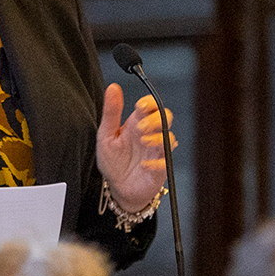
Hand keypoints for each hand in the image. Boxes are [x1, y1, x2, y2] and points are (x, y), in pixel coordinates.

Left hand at [95, 81, 171, 211]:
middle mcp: (150, 135)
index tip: (140, 106)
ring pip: (169, 138)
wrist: (117, 188)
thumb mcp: (106, 135)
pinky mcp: (159, 169)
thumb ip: (111, 112)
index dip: (150, 102)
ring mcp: (156, 152)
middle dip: (155, 119)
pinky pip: (165, 163)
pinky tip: (145, 164)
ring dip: (157, 138)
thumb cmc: (113, 161)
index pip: (151, 105)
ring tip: (143, 141)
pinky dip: (157, 162)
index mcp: (137, 123)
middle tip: (139, 127)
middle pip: (165, 118)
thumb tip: (113, 88)